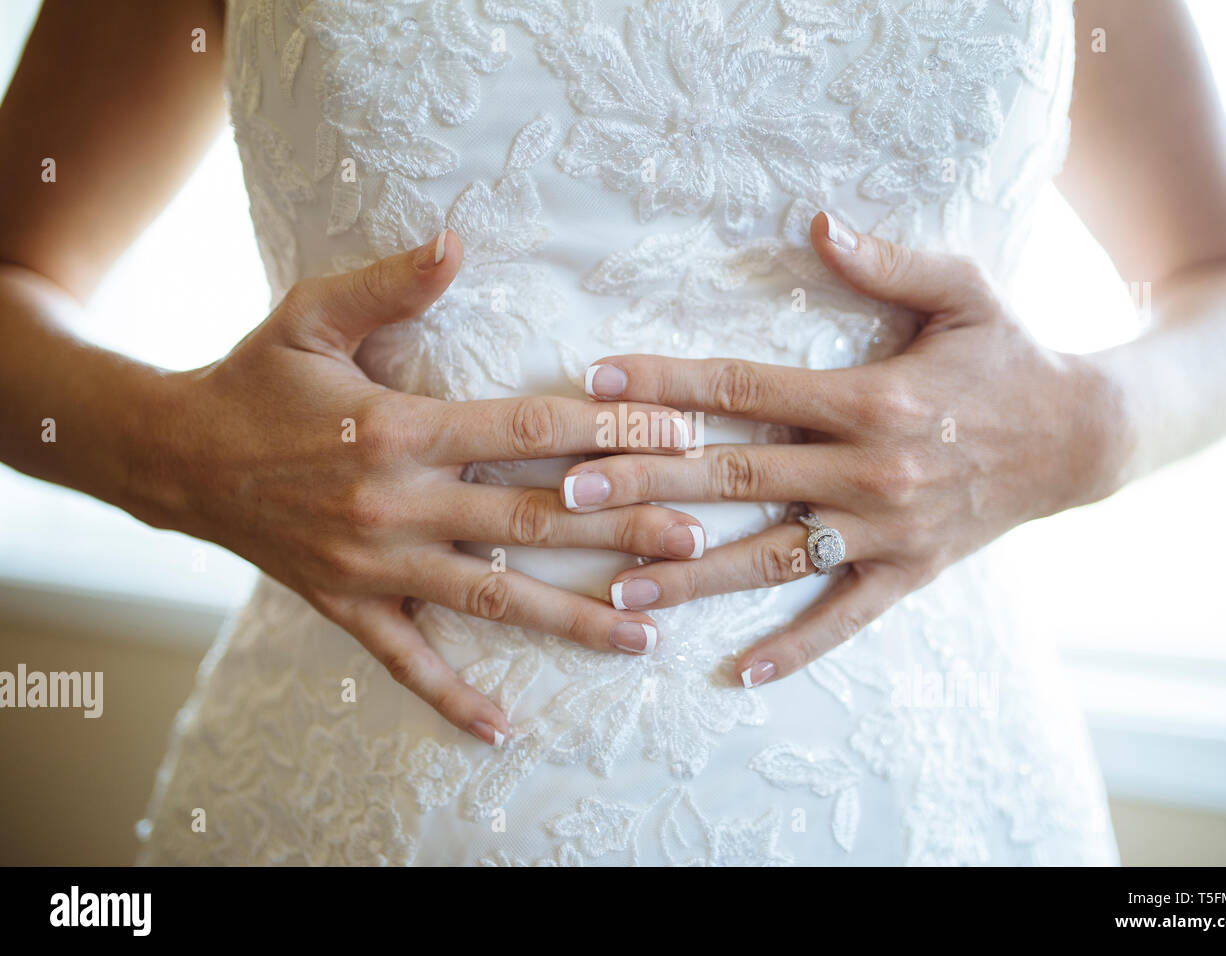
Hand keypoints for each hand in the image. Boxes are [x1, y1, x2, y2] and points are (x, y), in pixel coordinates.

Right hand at [146, 230, 700, 741]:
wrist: (174, 457)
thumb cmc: (253, 380)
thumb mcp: (310, 315)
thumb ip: (391, 285)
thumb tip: (459, 241)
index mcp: (399, 429)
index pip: (526, 429)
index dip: (607, 429)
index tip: (676, 432)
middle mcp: (395, 503)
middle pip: (530, 519)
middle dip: (619, 529)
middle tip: (695, 539)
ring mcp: (374, 565)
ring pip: (490, 598)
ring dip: (570, 618)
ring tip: (645, 634)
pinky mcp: (347, 605)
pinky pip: (406, 660)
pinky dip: (451, 696)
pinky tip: (502, 727)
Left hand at [565, 212, 1130, 686]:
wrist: (1085, 436)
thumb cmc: (1009, 355)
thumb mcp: (961, 291)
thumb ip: (885, 263)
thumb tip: (815, 223)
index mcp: (869, 398)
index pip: (744, 390)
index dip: (667, 384)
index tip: (597, 381)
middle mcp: (868, 470)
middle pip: (736, 477)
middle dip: (648, 483)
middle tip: (569, 494)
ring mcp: (886, 530)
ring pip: (771, 558)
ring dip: (693, 574)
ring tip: (619, 588)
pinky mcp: (909, 573)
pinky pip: (845, 618)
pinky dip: (796, 647)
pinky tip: (739, 670)